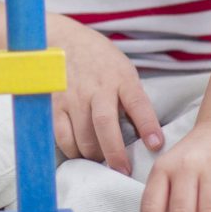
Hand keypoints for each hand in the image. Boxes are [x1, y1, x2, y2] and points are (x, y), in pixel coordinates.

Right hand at [47, 15, 164, 176]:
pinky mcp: (54, 105)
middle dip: (115, 154)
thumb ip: (132, 99)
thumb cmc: (100, 60)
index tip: (156, 145)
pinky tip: (80, 152)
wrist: (63, 40)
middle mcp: (96, 87)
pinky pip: (62, 137)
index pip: (137, 103)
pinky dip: (73, 150)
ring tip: (102, 160)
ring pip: (83, 137)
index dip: (147, 126)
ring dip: (94, 155)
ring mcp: (73, 97)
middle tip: (123, 170)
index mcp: (120, 78)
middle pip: (104, 126)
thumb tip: (145, 135)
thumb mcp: (123, 71)